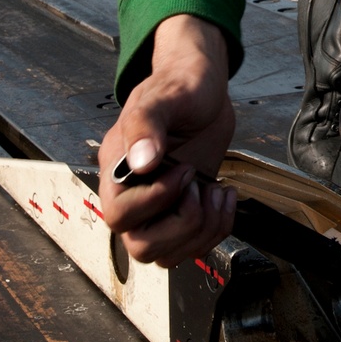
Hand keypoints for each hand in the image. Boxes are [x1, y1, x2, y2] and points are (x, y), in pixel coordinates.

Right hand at [98, 14, 236, 266]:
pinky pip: (194, 245)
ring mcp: (161, 207)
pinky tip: (223, 193)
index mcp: (117, 169)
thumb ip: (147, 124)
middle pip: (142, 247)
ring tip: (215, 191)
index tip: (184, 169)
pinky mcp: (186, 209)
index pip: (119, 215)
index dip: (155, 201)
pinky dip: (218, 227)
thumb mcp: (162, 97)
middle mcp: (135, 195)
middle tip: (198, 185)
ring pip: (168, 255)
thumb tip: (141, 163)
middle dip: (182, 224)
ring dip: (202, 231)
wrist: (203, 88)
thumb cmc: (178, 86)